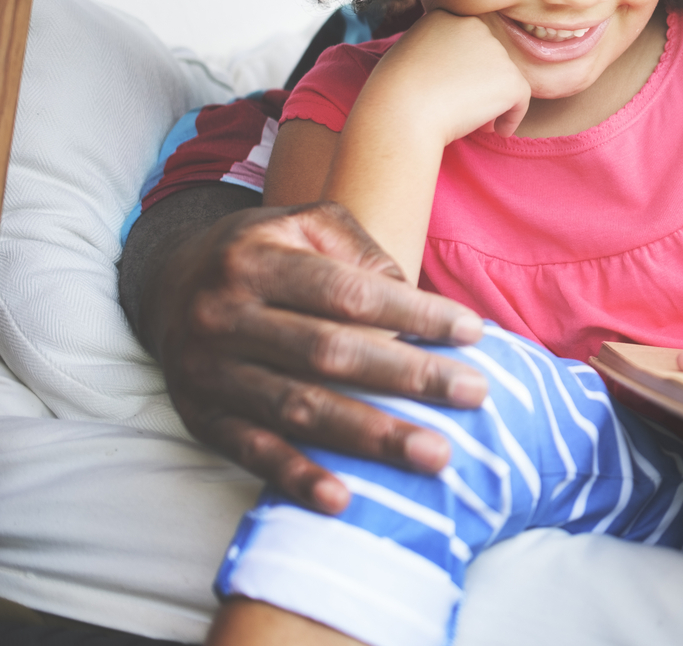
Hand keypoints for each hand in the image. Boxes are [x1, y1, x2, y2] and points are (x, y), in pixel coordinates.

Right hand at [147, 201, 487, 512]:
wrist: (166, 285)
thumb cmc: (264, 252)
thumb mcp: (303, 224)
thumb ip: (360, 249)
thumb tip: (412, 297)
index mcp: (256, 261)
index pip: (349, 292)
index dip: (413, 313)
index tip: (473, 332)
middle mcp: (224, 316)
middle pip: (330, 353)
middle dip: (409, 377)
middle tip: (475, 394)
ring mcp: (209, 372)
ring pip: (299, 409)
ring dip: (370, 437)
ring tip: (435, 455)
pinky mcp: (201, 418)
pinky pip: (253, 452)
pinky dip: (296, 478)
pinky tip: (343, 499)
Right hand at [362, 8, 530, 141]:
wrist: (400, 113)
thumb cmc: (394, 93)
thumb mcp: (408, 55)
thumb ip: (435, 49)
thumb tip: (461, 67)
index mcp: (445, 15)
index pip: (466, 42)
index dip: (463, 69)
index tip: (450, 90)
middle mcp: (474, 25)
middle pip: (488, 58)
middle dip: (481, 83)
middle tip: (463, 107)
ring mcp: (495, 50)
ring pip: (504, 79)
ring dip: (493, 100)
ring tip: (471, 119)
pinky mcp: (511, 77)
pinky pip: (521, 100)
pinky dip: (511, 117)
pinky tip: (495, 130)